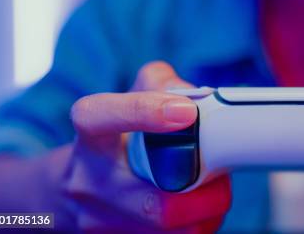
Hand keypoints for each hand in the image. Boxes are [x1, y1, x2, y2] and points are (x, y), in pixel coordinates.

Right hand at [64, 61, 230, 231]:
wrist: (79, 186)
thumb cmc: (118, 137)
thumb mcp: (130, 98)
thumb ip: (163, 83)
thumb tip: (201, 95)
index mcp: (91, 134)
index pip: (100, 117)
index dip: (142, 112)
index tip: (186, 111)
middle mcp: (88, 180)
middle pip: (154, 204)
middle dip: (203, 196)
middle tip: (223, 176)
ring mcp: (98, 220)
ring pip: (169, 232)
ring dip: (206, 214)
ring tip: (215, 193)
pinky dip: (196, 227)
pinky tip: (199, 213)